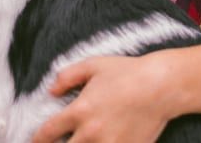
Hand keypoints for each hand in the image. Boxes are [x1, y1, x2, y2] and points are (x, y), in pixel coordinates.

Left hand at [31, 56, 171, 142]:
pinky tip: (107, 142)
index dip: (37, 140)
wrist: (163, 86)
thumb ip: (68, 76)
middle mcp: (91, 132)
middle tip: (63, 142)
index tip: (37, 142)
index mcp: (80, 111)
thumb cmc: (130, 72)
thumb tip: (50, 90)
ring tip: (86, 142)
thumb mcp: (95, 65)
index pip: (46, 134)